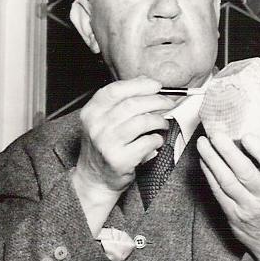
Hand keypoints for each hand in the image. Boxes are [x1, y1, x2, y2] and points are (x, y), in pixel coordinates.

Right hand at [72, 77, 174, 234]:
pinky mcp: (120, 160)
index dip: (139, 85)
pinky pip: (147, 142)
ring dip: (159, 120)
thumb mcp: (103, 121)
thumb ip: (121, 101)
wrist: (95, 179)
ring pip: (142, 122)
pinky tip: (156, 140)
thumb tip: (146, 81)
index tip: (156, 85)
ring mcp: (107, 143)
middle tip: (168, 103)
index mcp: (91, 112)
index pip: (116, 90)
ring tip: (163, 123)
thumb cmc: (104, 147)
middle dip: (156, 101)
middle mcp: (96, 126)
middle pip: (132, 104)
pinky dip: (156, 139)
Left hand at [197, 133, 259, 260]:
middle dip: (228, 152)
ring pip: (227, 182)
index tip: (248, 136)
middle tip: (216, 134)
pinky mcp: (232, 215)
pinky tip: (204, 161)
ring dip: (212, 161)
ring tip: (203, 143)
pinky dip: (209, 175)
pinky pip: (218, 192)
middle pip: (245, 174)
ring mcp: (247, 209)